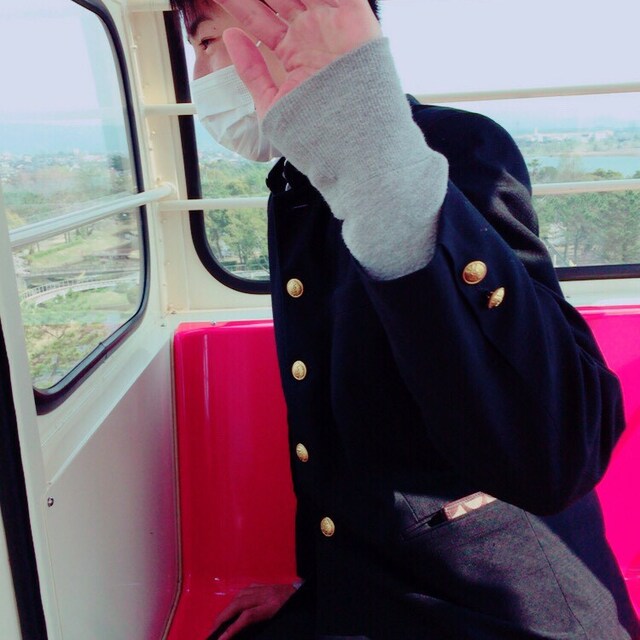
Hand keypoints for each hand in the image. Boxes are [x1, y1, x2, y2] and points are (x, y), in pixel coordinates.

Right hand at [209, 583, 296, 638]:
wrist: (306, 593)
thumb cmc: (295, 610)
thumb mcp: (281, 620)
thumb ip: (263, 625)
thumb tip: (244, 629)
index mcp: (272, 606)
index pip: (246, 617)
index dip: (232, 629)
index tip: (221, 639)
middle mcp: (265, 594)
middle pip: (238, 604)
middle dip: (222, 618)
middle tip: (211, 631)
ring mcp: (264, 588)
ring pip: (239, 596)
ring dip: (226, 609)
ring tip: (217, 623)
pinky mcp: (264, 585)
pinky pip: (246, 590)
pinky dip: (236, 600)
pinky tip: (231, 608)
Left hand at [214, 0, 380, 117]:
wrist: (348, 140)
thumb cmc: (313, 131)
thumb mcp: (272, 103)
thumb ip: (251, 71)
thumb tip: (230, 36)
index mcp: (292, 52)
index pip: (258, 18)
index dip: (238, 4)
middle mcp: (311, 34)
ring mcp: (332, 23)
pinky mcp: (354, 18)